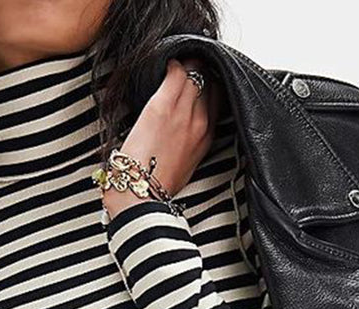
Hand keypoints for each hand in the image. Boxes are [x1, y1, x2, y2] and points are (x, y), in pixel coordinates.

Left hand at [102, 57, 221, 218]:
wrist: (141, 195)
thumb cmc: (158, 185)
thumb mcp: (185, 166)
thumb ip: (191, 144)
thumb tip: (185, 132)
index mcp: (206, 138)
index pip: (217, 99)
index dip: (211, 85)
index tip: (202, 80)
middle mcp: (199, 123)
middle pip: (208, 83)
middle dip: (200, 71)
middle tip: (190, 66)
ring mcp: (182, 113)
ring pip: (193, 74)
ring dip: (187, 65)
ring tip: (178, 64)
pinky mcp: (162, 107)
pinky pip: (175, 73)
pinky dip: (172, 65)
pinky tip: (166, 65)